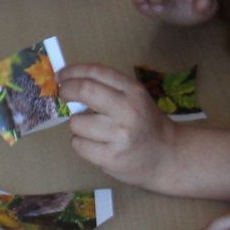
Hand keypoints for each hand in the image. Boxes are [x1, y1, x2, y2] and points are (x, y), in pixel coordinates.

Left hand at [61, 63, 175, 189]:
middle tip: (63, 95)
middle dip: (67, 91)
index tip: (61, 76)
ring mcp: (119, 136)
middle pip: (85, 91)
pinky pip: (79, 145)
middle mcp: (128, 110)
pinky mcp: (111, 158)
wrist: (168, 157)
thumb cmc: (146, 124)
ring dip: (76, 125)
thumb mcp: (136, 98)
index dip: (72, 71)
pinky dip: (81, 144)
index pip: (96, 72)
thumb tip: (69, 81)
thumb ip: (109, 88)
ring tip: (91, 130)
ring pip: (76, 123)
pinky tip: (95, 145)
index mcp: (133, 91)